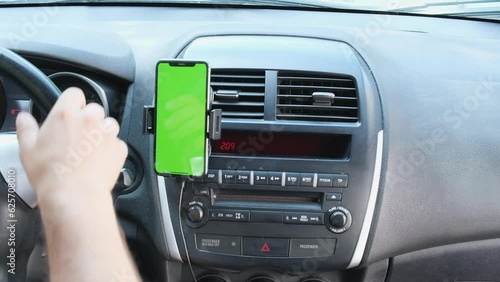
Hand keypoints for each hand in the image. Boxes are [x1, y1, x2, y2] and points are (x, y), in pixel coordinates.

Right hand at [16, 87, 126, 204]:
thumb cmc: (51, 174)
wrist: (75, 195)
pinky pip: (117, 143)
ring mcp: (107, 133)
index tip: (70, 111)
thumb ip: (26, 128)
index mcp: (66, 114)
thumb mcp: (28, 149)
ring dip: (102, 133)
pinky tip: (99, 161)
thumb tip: (24, 118)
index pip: (74, 93)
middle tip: (78, 137)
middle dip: (88, 120)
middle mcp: (90, 119)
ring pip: (108, 124)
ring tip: (89, 150)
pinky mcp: (119, 148)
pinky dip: (111, 150)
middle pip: (94, 109)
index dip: (72, 102)